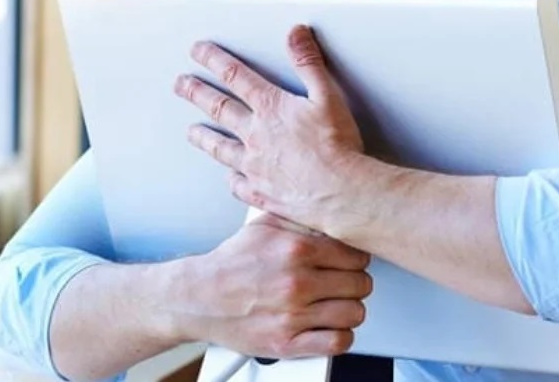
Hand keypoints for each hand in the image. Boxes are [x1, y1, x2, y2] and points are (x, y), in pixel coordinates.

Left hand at [175, 25, 370, 232]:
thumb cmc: (337, 145)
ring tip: (191, 131)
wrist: (339, 191)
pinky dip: (231, 179)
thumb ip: (308, 63)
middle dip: (196, 93)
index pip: (235, 75)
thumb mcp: (328, 94)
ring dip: (203, 136)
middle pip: (219, 108)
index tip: (197, 51)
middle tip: (181, 85)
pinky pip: (237, 184)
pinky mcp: (260, 192)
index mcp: (271, 108)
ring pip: (220, 147)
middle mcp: (255, 135)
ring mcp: (254, 166)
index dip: (213, 60)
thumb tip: (295, 34)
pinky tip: (228, 177)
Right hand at [177, 214, 372, 358]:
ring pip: (354, 313)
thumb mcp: (266, 225)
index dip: (355, 259)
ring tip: (333, 304)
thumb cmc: (232, 263)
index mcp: (296, 249)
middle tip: (339, 283)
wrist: (198, 297)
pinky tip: (328, 326)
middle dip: (352, 283)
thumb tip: (336, 215)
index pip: (357, 255)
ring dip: (347, 310)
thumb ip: (302, 219)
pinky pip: (338, 342)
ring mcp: (292, 315)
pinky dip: (339, 335)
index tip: (348, 263)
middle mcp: (296, 282)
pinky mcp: (286, 343)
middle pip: (360, 284)